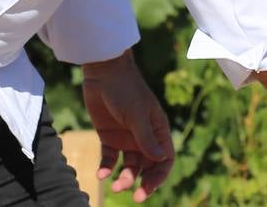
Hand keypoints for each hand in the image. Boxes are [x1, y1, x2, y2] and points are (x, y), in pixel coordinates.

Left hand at [81, 50, 173, 201]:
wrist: (103, 72)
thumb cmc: (126, 89)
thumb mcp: (137, 115)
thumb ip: (146, 138)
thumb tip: (161, 160)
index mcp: (158, 130)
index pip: (165, 158)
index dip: (159, 176)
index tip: (147, 188)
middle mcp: (144, 136)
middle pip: (147, 166)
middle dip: (142, 182)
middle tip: (134, 196)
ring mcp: (127, 137)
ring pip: (128, 165)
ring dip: (124, 177)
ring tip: (114, 185)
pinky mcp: (109, 136)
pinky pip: (109, 158)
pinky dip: (106, 167)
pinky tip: (101, 173)